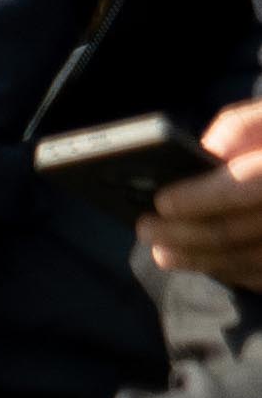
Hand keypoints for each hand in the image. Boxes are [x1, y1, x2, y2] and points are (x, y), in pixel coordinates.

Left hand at [143, 99, 261, 287]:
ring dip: (202, 260)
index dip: (200, 198)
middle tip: (146, 229)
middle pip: (239, 232)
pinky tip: (206, 263)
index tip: (162, 202)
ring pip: (251, 261)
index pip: (243, 188)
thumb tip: (206, 150)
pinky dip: (233, 272)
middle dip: (185, 235)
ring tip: (163, 252)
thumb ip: (242, 125)